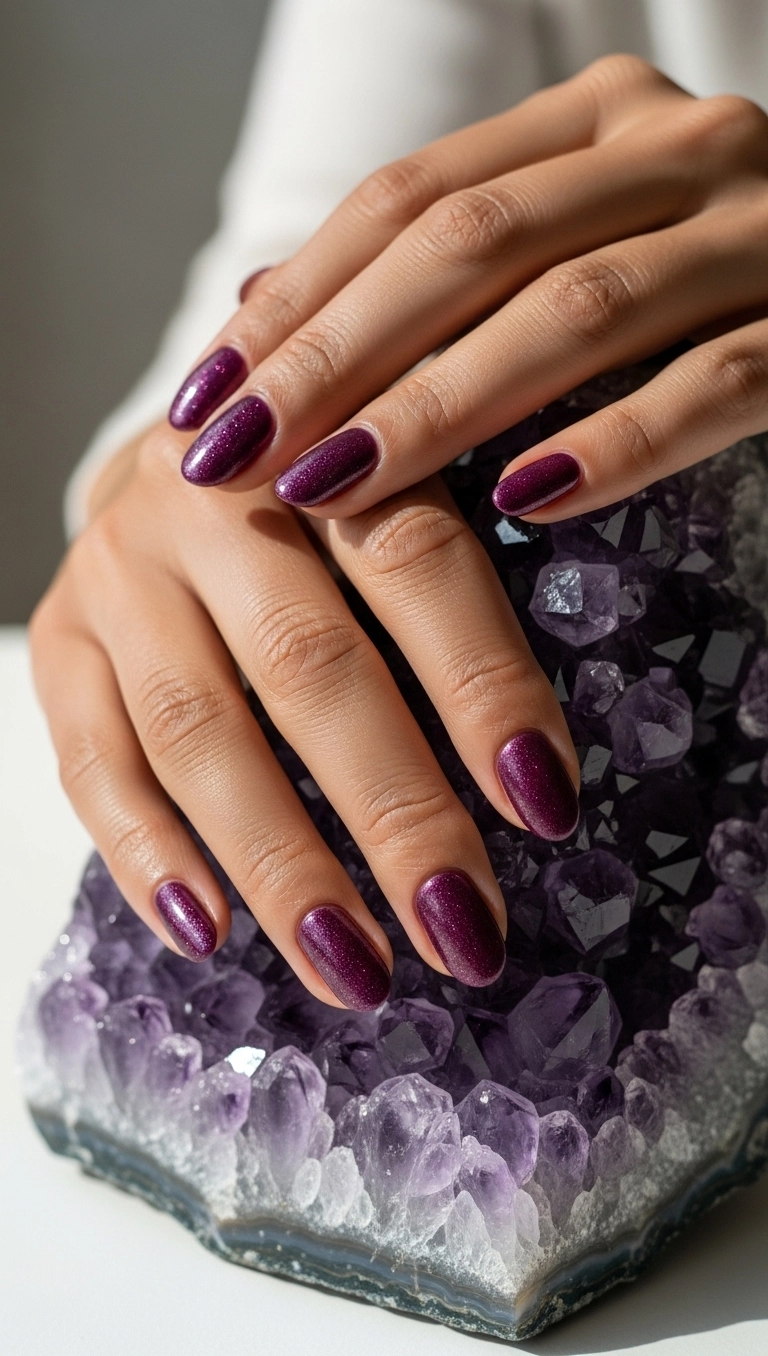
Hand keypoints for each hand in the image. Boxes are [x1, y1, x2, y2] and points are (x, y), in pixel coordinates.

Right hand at [31, 423, 579, 1007]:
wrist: (187, 437)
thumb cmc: (331, 487)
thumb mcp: (401, 482)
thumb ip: (456, 574)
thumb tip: (542, 761)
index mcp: (324, 438)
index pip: (416, 564)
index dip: (483, 687)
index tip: (545, 806)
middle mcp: (205, 497)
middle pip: (306, 665)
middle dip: (395, 813)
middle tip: (465, 932)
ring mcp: (118, 572)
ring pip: (196, 730)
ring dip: (280, 864)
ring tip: (358, 970)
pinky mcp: (59, 641)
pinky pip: (92, 761)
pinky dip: (148, 854)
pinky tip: (211, 934)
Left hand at [168, 53, 767, 525]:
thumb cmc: (707, 279)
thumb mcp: (572, 236)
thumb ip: (448, 265)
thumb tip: (261, 312)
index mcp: (595, 120)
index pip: (410, 196)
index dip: (299, 299)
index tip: (204, 397)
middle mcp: (676, 144)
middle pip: (470, 245)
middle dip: (337, 357)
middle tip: (238, 454)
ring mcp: (757, 226)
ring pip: (576, 308)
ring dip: (442, 405)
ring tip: (337, 487)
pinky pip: (715, 381)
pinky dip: (619, 441)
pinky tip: (530, 501)